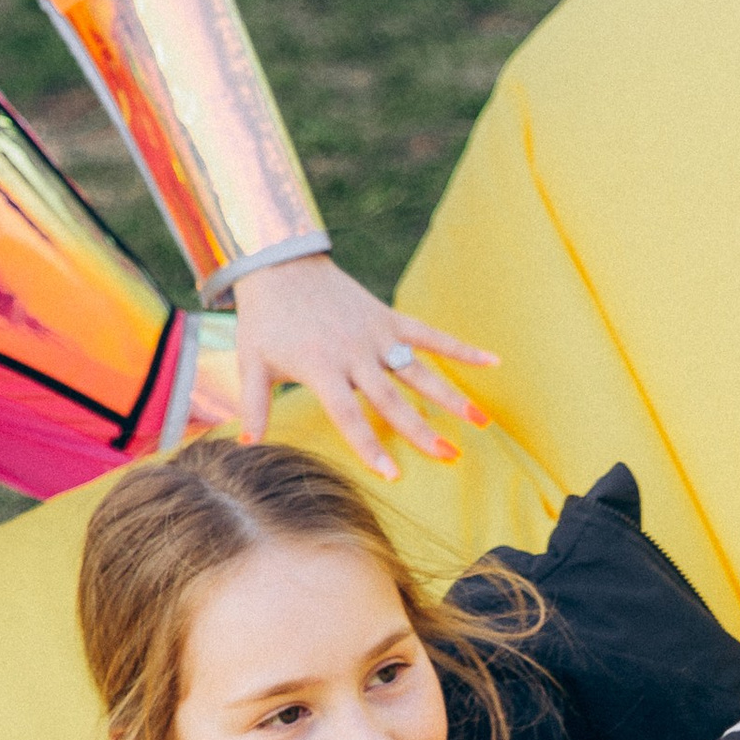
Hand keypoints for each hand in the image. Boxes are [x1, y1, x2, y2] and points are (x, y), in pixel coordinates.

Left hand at [229, 256, 498, 479]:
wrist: (281, 265)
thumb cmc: (265, 319)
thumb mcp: (252, 362)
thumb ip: (254, 405)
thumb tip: (247, 445)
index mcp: (322, 369)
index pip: (349, 416)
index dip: (369, 446)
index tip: (392, 474)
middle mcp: (355, 354)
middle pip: (393, 399)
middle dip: (422, 430)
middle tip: (449, 455)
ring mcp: (377, 335)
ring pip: (420, 371)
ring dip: (451, 396)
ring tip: (479, 421)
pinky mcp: (389, 318)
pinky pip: (430, 335)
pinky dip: (461, 348)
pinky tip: (492, 361)